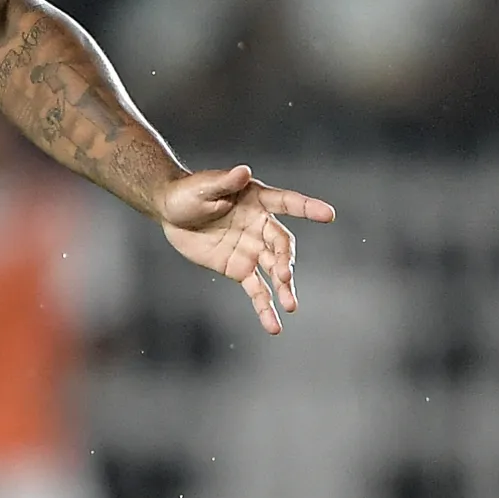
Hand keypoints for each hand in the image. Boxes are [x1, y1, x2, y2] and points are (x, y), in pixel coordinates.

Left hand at [156, 166, 335, 335]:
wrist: (170, 214)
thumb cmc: (188, 192)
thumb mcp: (203, 186)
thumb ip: (225, 181)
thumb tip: (243, 171)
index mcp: (258, 200)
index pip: (288, 203)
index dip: (308, 207)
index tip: (328, 215)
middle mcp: (261, 225)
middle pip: (281, 244)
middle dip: (285, 260)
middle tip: (284, 275)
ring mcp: (253, 249)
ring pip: (274, 271)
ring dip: (284, 288)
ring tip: (290, 306)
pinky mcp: (240, 269)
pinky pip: (257, 290)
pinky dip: (265, 308)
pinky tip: (273, 326)